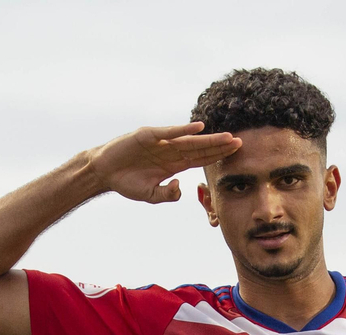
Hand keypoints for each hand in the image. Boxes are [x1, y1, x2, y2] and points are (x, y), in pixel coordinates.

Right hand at [88, 123, 240, 203]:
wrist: (105, 172)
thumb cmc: (127, 182)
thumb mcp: (150, 195)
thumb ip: (167, 194)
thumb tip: (181, 187)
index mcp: (174, 165)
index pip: (201, 159)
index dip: (218, 157)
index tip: (236, 155)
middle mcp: (171, 151)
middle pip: (201, 148)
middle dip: (220, 146)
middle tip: (241, 143)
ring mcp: (161, 142)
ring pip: (189, 140)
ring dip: (209, 139)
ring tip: (227, 137)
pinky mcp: (148, 136)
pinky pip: (169, 133)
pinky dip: (183, 130)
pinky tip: (199, 128)